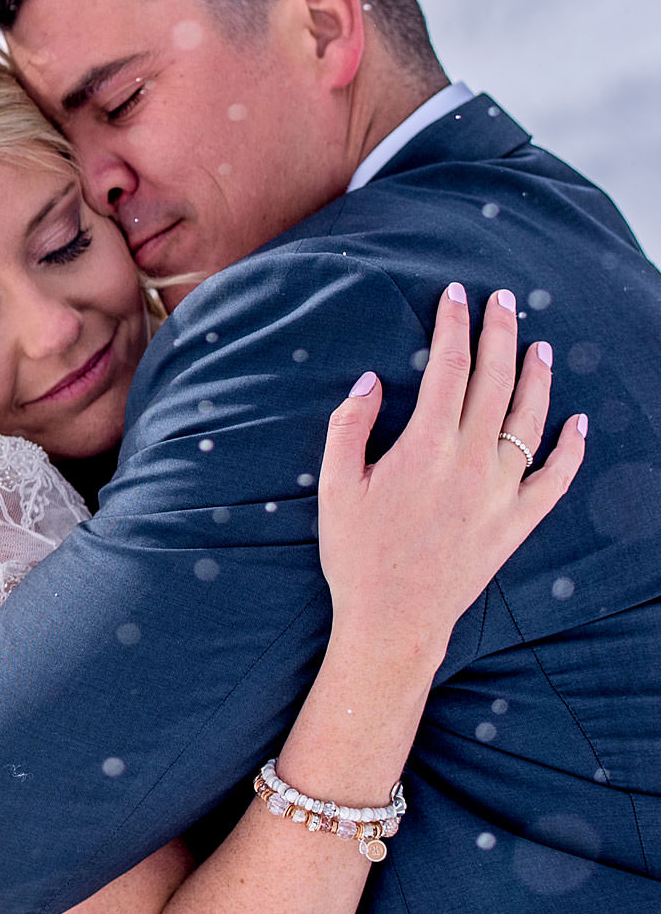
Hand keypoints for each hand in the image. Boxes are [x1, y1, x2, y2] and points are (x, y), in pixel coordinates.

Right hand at [318, 282, 583, 657]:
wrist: (395, 618)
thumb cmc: (357, 551)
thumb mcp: (337, 484)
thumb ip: (350, 425)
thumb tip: (373, 381)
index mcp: (427, 446)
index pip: (449, 366)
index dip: (453, 325)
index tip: (455, 296)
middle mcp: (473, 462)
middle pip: (495, 380)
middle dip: (500, 333)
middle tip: (504, 299)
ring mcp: (503, 492)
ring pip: (531, 419)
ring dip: (537, 376)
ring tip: (538, 345)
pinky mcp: (519, 521)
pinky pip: (556, 476)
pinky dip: (572, 446)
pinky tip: (577, 420)